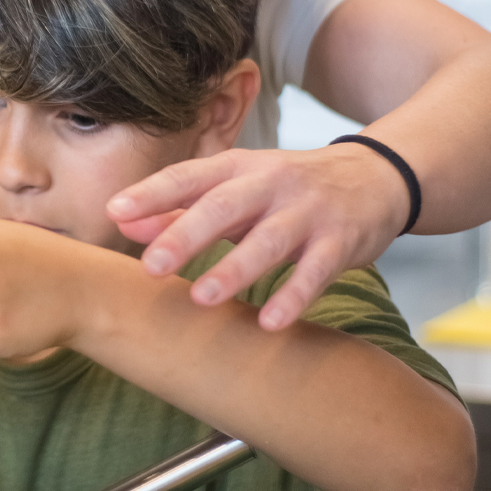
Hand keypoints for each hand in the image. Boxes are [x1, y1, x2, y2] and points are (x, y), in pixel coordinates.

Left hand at [106, 144, 409, 329]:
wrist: (375, 177)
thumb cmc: (286, 189)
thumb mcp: (234, 190)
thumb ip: (178, 208)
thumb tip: (120, 221)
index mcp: (236, 167)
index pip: (188, 176)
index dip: (151, 193)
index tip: (115, 212)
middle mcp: (270, 182)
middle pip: (223, 206)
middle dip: (186, 235)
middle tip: (151, 267)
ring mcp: (307, 210)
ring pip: (269, 239)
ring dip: (236, 269)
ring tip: (203, 298)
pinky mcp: (340, 240)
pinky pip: (316, 270)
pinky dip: (295, 296)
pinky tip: (271, 323)